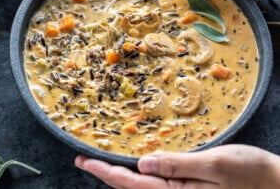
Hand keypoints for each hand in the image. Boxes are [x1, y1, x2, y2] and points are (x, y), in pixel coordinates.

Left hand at [75, 144, 279, 188]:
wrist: (275, 184)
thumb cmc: (250, 174)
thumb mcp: (215, 165)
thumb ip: (178, 165)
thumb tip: (143, 164)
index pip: (130, 185)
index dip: (104, 172)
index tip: (83, 160)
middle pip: (131, 188)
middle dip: (106, 173)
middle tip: (85, 158)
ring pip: (141, 188)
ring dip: (120, 174)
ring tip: (103, 160)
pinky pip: (157, 184)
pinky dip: (139, 174)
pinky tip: (135, 165)